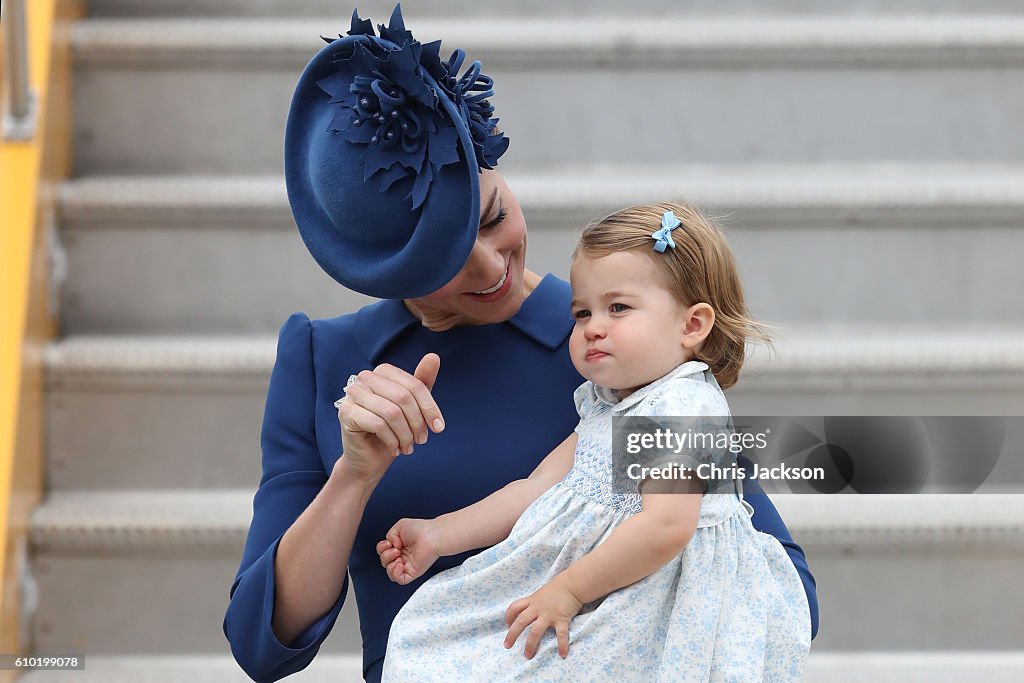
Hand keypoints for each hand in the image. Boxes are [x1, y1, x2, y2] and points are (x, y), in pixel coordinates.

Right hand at [334, 354, 444, 484]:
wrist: (369, 457)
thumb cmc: (392, 430)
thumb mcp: (413, 406)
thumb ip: (422, 382)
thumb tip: (433, 356)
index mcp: (383, 371)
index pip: (414, 386)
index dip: (429, 408)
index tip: (438, 428)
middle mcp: (365, 378)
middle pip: (403, 397)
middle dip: (417, 423)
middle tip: (421, 440)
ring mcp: (352, 393)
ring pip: (392, 412)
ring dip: (405, 435)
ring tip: (408, 447)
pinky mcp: (345, 412)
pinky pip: (378, 424)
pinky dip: (391, 440)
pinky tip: (394, 448)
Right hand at [376, 518, 443, 584]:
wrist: (430, 535)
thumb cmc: (420, 529)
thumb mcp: (399, 527)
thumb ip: (390, 535)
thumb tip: (391, 546)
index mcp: (400, 546)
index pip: (383, 552)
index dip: (382, 548)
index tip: (389, 542)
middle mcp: (403, 556)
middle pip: (385, 563)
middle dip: (386, 555)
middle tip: (396, 548)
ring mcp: (408, 565)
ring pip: (390, 573)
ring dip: (389, 564)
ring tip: (398, 555)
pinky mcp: (413, 572)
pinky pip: (400, 580)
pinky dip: (395, 573)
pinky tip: (399, 564)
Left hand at [503, 575, 582, 658]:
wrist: (573, 583)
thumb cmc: (558, 587)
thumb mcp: (542, 592)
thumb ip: (536, 602)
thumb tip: (531, 610)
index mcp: (532, 601)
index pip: (514, 607)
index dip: (508, 617)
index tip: (507, 625)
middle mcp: (537, 608)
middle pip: (520, 622)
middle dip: (512, 635)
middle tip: (507, 645)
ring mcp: (549, 615)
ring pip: (535, 631)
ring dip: (530, 644)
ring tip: (528, 655)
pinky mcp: (561, 619)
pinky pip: (561, 634)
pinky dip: (562, 645)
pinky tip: (562, 654)